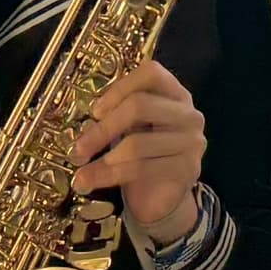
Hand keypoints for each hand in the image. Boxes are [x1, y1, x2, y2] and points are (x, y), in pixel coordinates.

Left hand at [73, 61, 207, 246]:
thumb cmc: (142, 156)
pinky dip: (109, 175)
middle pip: (140, 105)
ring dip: (102, 160)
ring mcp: (191, 142)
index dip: (119, 88)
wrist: (161, 196)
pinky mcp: (187, 169)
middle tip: (79, 148)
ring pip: (137, 143)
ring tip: (79, 173)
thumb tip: (86, 122)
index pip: (152, 73)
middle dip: (103, 128)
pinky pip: (141, 168)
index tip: (95, 111)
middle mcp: (189, 114)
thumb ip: (116, 115)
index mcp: (175, 94)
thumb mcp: (129, 128)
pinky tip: (91, 181)